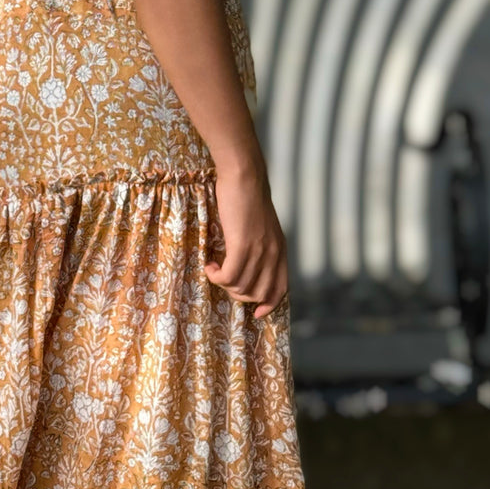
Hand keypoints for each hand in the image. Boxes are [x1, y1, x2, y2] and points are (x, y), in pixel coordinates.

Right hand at [204, 164, 288, 317]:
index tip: (256, 313)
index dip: (268, 304)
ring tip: (213, 268)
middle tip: (223, 279)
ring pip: (240, 287)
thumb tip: (248, 261)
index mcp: (280, 250)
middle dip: (238, 294)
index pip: (280, 289)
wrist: (244, 175)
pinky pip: (228, 276)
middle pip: (258, 293)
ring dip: (223, 283)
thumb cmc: (247, 195)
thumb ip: (260, 243)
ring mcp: (259, 251)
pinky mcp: (242, 246)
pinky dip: (215, 275)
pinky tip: (209, 264)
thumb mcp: (261, 224)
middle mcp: (273, 254)